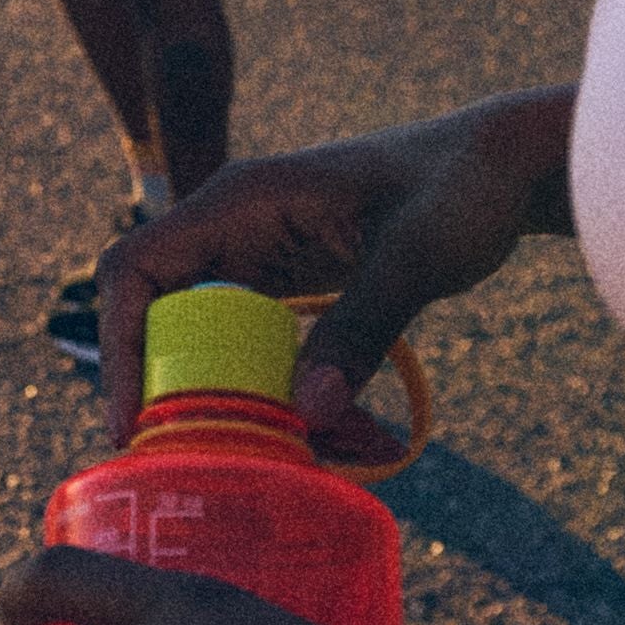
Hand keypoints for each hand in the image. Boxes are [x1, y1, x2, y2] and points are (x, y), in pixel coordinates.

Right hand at [93, 97, 562, 453]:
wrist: (504, 165)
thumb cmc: (460, 187)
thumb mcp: (414, 257)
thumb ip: (361, 329)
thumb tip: (307, 414)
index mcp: (240, 200)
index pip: (136, 268)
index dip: (120, 344)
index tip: (133, 420)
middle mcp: (234, 225)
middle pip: (160, 313)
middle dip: (172, 388)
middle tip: (199, 459)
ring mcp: (261, 253)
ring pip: (209, 337)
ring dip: (229, 396)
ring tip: (279, 455)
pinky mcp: (292, 281)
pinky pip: (256, 344)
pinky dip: (276, 389)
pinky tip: (324, 431)